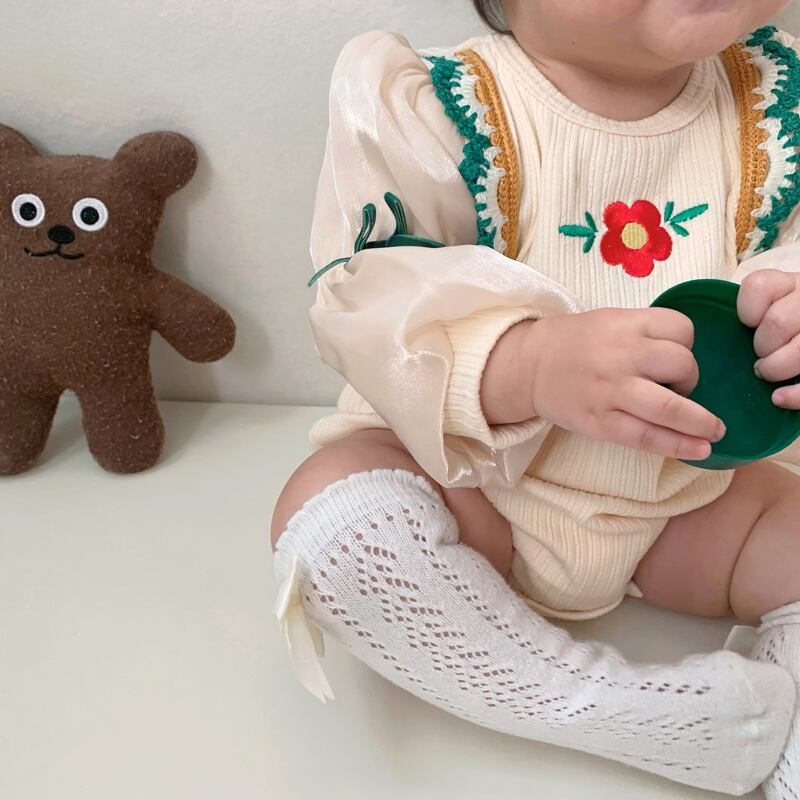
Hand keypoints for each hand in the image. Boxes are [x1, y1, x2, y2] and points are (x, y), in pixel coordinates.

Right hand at [503, 308, 724, 459]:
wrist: (528, 365)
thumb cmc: (574, 344)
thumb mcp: (610, 321)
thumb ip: (645, 334)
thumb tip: (686, 363)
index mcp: (624, 325)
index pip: (682, 329)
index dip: (688, 344)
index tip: (678, 356)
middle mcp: (620, 356)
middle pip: (683, 365)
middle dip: (691, 379)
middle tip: (679, 387)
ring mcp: (610, 392)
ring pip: (671, 407)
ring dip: (700, 421)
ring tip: (712, 431)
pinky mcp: (601, 422)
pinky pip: (648, 436)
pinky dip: (679, 445)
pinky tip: (699, 449)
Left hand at [738, 269, 799, 408]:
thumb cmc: (785, 330)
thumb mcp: (773, 309)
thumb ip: (754, 314)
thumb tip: (710, 335)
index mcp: (792, 285)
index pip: (759, 285)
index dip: (747, 312)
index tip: (748, 325)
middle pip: (777, 322)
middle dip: (762, 346)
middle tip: (759, 359)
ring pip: (798, 350)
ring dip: (777, 368)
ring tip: (769, 374)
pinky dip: (795, 394)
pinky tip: (778, 398)